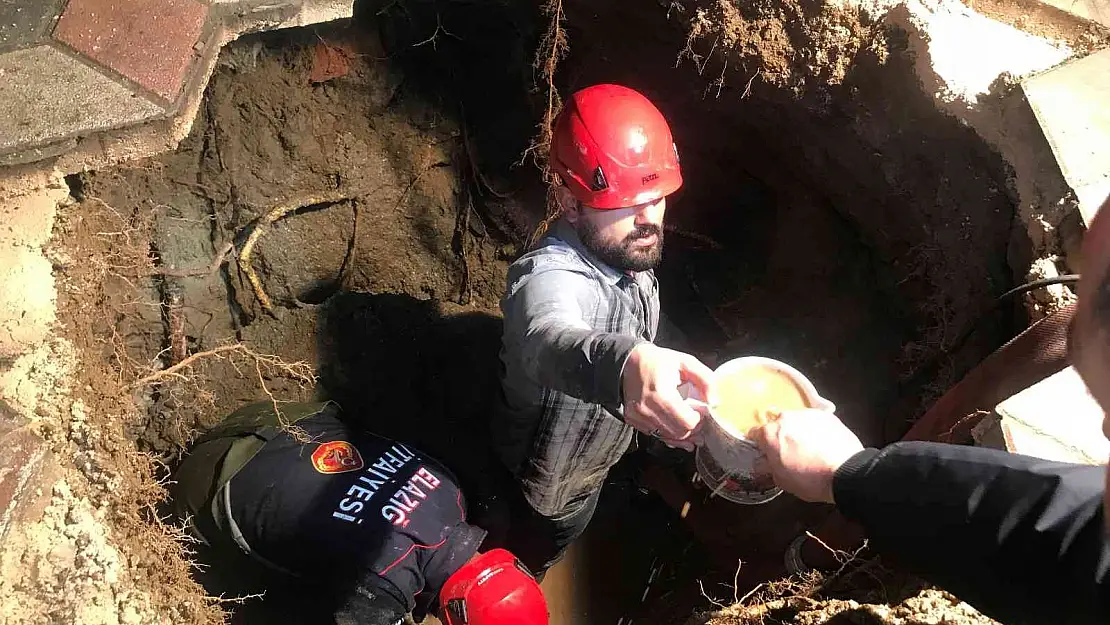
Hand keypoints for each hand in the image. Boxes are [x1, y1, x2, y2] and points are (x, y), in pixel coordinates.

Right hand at [622, 344, 713, 450]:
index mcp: (661, 394)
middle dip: (693, 429)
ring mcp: (638, 416)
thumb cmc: (658, 361)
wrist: (629, 361)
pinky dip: (668, 433)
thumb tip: (715, 402)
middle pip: (679, 433)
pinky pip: (656, 435)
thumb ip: (705, 380)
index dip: (700, 420)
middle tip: (698, 418)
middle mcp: (647, 409)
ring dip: (682, 433)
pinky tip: (676, 427)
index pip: (687, 422)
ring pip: (668, 437)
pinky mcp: (633, 420)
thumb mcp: (686, 362)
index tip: (702, 411)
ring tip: (690, 423)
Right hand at [748, 409, 863, 503]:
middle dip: (781, 436)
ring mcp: (807, 414)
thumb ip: (769, 466)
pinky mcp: (826, 416)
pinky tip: (823, 445)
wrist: (845, 472)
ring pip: (797, 421)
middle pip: (777, 425)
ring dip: (798, 432)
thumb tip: (764, 462)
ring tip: (810, 449)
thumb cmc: (810, 479)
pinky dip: (816, 430)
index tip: (765, 453)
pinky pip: (815, 422)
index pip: (755, 433)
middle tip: (789, 452)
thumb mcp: (782, 480)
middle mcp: (786, 418)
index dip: (760, 444)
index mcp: (770, 434)